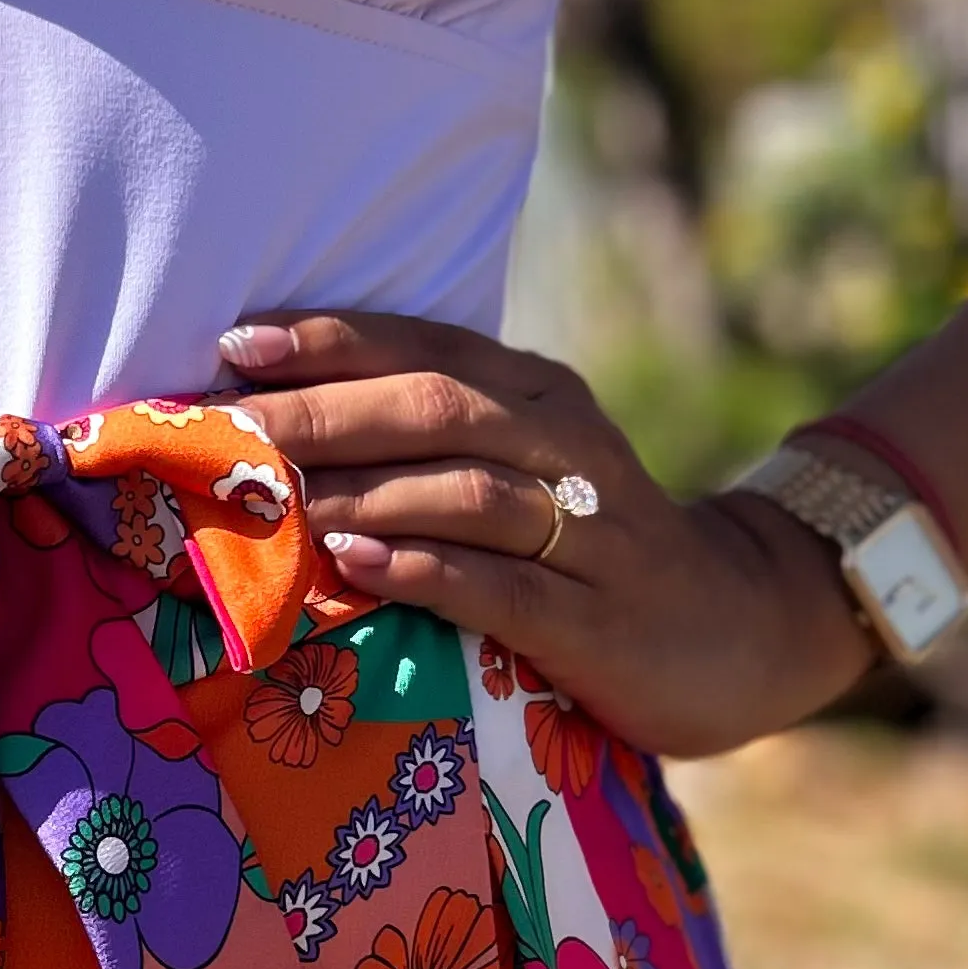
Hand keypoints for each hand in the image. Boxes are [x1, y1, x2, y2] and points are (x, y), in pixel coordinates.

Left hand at [214, 311, 877, 761]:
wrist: (738, 626)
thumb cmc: (592, 544)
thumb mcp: (529, 467)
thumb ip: (432, 442)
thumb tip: (282, 426)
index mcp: (541, 395)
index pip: (427, 349)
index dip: (331, 342)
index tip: (234, 346)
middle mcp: (569, 447)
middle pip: (437, 410)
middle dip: (323, 413)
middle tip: (229, 429)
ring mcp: (590, 533)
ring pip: (465, 493)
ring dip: (360, 491)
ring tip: (272, 498)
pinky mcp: (598, 620)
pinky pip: (500, 587)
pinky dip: (422, 572)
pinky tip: (352, 568)